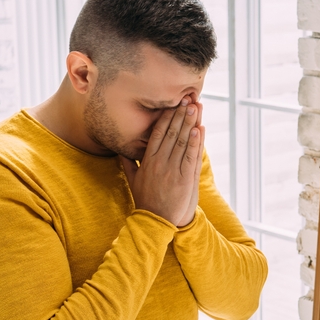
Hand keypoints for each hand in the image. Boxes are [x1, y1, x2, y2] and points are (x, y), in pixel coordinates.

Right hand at [120, 96, 201, 226]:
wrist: (155, 222)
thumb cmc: (146, 202)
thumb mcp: (133, 181)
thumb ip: (129, 164)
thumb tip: (120, 151)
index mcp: (147, 160)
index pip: (157, 133)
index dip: (166, 117)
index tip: (172, 103)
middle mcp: (159, 162)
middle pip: (170, 132)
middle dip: (179, 114)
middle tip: (187, 97)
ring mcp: (172, 170)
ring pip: (182, 141)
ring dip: (189, 122)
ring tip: (195, 106)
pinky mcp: (184, 179)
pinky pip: (190, 156)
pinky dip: (195, 141)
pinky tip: (199, 128)